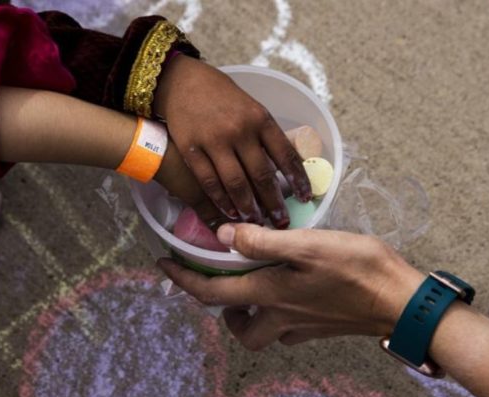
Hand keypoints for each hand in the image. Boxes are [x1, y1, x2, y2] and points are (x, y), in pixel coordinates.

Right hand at [153, 56, 311, 228]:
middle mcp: (240, 130)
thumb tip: (283, 166)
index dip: (298, 179)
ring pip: (236, 183)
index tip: (305, 197)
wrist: (183, 82)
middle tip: (281, 222)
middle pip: (262, 174)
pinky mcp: (192, 149)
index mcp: (260, 118)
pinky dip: (221, 200)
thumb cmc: (221, 96)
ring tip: (255, 222)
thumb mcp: (250, 107)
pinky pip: (209, 181)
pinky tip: (230, 212)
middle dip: (273, 202)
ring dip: (248, 207)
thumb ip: (264, 134)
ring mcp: (215, 140)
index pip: (285, 154)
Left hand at [157, 223, 424, 349]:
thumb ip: (262, 241)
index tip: (163, 265)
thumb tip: (223, 236)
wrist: (401, 301)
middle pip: (237, 327)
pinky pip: (287, 327)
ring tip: (251, 284)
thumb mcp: (307, 245)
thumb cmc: (357, 269)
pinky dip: (277, 312)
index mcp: (269, 294)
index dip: (182, 280)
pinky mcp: (322, 327)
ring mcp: (302, 326)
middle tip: (219, 283)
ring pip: (262, 330)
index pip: (211, 293)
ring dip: (248, 313)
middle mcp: (280, 316)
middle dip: (220, 309)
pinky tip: (289, 289)